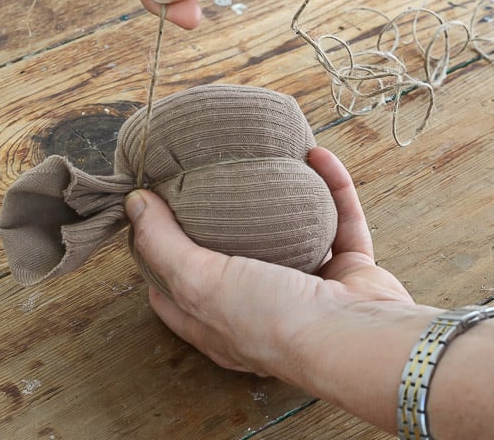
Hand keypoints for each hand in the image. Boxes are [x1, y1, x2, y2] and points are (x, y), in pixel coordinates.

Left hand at [125, 146, 414, 379]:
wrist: (358, 338)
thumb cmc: (274, 321)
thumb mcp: (200, 282)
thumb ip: (163, 243)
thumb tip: (134, 204)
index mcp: (219, 322)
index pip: (175, 290)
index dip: (157, 256)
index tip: (150, 213)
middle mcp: (263, 308)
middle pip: (234, 258)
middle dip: (223, 220)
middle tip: (207, 177)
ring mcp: (310, 288)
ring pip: (293, 233)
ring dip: (282, 197)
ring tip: (264, 161)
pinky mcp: (350, 270)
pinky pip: (340, 218)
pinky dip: (331, 186)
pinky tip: (316, 155)